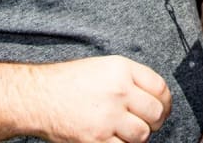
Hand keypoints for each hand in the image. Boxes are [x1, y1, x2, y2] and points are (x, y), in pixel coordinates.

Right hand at [32, 55, 171, 142]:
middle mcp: (118, 91)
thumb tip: (156, 99)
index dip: (165, 102)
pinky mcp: (96, 139)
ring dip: (136, 136)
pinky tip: (111, 139)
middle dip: (153, 121)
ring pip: (142, 135)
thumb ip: (131, 79)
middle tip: (143, 123)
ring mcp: (107, 116)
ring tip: (123, 131)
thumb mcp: (103, 68)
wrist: (37, 97)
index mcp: (121, 69)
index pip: (161, 88)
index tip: (162, 109)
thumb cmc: (68, 82)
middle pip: (156, 113)